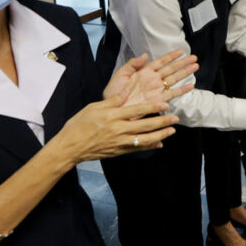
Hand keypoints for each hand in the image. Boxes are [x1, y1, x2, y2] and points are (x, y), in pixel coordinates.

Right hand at [53, 97, 178, 164]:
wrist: (71, 146)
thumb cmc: (80, 124)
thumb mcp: (94, 107)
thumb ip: (112, 102)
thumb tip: (126, 94)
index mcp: (112, 116)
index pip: (137, 110)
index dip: (152, 108)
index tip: (165, 105)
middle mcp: (118, 129)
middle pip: (145, 125)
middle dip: (162, 122)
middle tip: (175, 118)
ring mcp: (119, 142)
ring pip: (144, 139)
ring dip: (160, 135)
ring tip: (172, 131)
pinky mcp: (119, 151)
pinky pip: (137, 149)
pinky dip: (149, 146)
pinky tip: (159, 143)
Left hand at [103, 49, 197, 106]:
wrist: (113, 109)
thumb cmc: (114, 92)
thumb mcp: (120, 74)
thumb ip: (132, 64)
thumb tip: (144, 55)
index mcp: (144, 72)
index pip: (161, 61)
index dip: (171, 56)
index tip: (181, 51)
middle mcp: (153, 80)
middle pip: (171, 69)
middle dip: (183, 63)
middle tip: (194, 58)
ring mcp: (156, 90)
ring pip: (174, 79)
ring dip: (185, 73)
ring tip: (195, 66)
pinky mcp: (157, 101)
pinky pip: (172, 94)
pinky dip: (181, 90)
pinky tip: (190, 86)